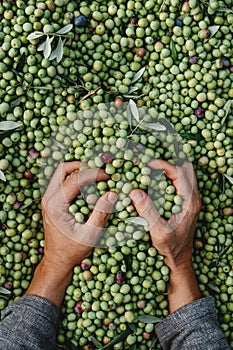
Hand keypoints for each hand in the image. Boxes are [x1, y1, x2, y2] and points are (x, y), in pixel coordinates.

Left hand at [26, 161, 116, 306]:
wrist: (57, 260)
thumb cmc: (73, 250)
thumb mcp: (90, 235)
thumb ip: (101, 213)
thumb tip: (112, 193)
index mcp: (55, 205)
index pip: (75, 179)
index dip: (93, 174)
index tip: (108, 176)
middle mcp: (48, 198)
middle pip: (63, 169)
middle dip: (83, 166)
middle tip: (100, 170)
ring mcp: (47, 199)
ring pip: (61, 173)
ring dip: (78, 170)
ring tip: (95, 175)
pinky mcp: (51, 201)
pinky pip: (61, 181)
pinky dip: (74, 177)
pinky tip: (88, 184)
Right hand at [130, 160, 201, 269]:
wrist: (179, 259)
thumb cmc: (170, 248)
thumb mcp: (157, 231)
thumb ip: (148, 211)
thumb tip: (135, 191)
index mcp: (190, 202)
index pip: (180, 173)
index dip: (163, 165)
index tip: (147, 165)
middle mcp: (194, 199)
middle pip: (187, 169)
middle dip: (169, 163)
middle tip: (151, 164)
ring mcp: (191, 201)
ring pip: (185, 175)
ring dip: (170, 169)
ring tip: (152, 169)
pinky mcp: (186, 204)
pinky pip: (181, 184)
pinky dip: (169, 178)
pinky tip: (156, 182)